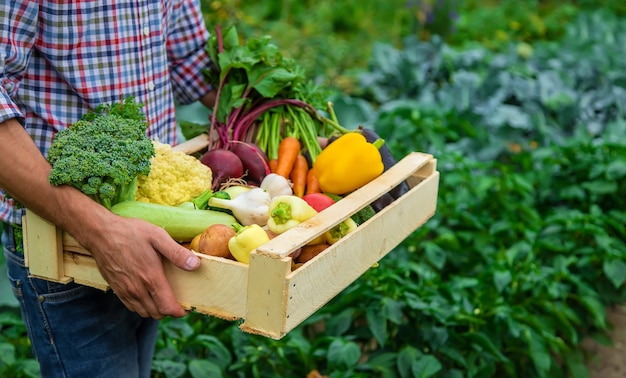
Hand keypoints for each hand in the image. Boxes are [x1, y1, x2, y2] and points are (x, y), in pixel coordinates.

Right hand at [83, 213, 200, 318]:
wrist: (100, 233)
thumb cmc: (130, 232)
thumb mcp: (158, 236)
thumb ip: (177, 253)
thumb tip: (195, 265)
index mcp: (150, 278)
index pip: (167, 307)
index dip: (180, 312)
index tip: (186, 307)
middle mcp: (137, 289)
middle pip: (157, 314)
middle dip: (169, 310)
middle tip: (177, 300)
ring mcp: (125, 291)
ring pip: (144, 312)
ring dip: (155, 309)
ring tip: (163, 297)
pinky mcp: (116, 289)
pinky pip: (131, 307)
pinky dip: (142, 306)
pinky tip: (147, 294)